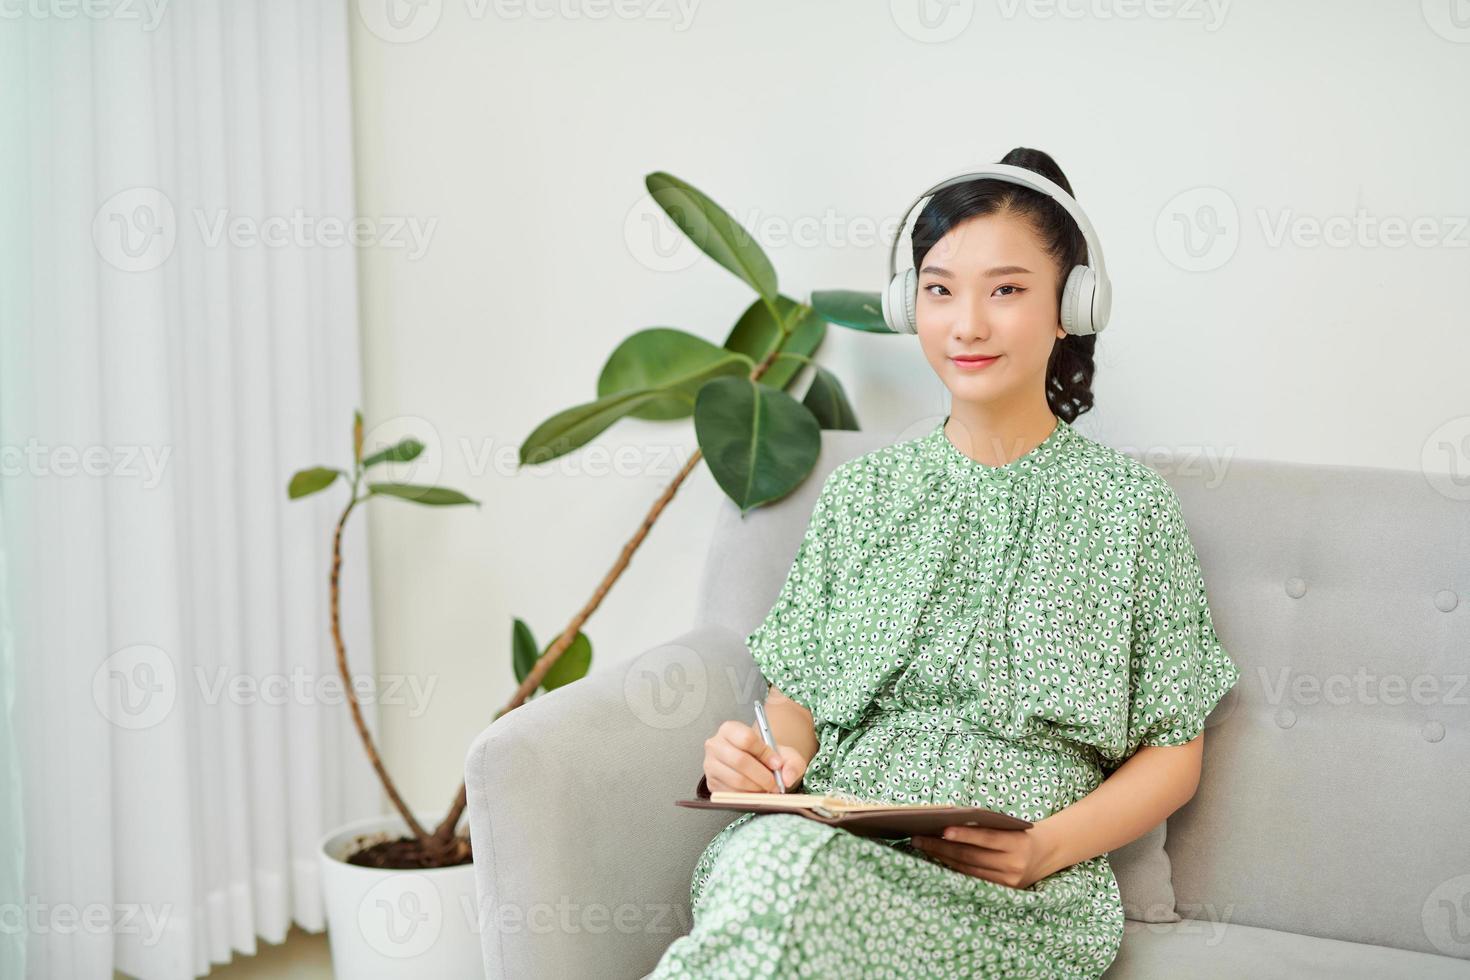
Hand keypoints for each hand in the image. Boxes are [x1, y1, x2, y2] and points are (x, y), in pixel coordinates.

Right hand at [703, 720, 806, 793]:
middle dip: (762, 776)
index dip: (764, 753)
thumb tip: (787, 778)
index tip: (777, 764)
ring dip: (756, 788)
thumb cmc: (767, 757)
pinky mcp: (711, 784)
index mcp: (730, 729)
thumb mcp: (784, 754)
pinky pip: (731, 794)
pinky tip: (756, 793)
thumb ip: (792, 763)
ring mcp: (710, 766)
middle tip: (775, 784)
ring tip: (767, 789)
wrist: (755, 765)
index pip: (746, 739)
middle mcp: (715, 745)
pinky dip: (747, 797)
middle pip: (739, 760)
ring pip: (735, 780)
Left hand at [910, 823, 1057, 889]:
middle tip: (918, 838)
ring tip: (923, 847)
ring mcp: (1008, 881)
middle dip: (942, 847)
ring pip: (968, 869)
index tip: (942, 829)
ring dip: (942, 858)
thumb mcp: (1008, 826)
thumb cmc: (1018, 832)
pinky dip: (954, 869)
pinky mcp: (1003, 891)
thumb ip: (984, 826)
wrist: (1046, 852)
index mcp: (1017, 843)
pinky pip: (972, 879)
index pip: (986, 838)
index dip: (964, 834)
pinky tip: (938, 860)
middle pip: (971, 856)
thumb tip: (946, 824)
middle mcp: (1013, 864)